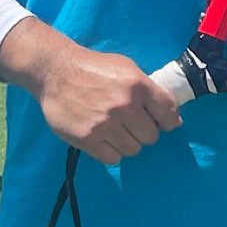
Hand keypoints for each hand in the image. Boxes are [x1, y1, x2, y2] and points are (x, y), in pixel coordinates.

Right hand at [0, 19, 181, 163]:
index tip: (160, 123)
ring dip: (126, 142)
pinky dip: (110, 151)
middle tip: (130, 123)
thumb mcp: (126, 68)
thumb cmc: (94, 68)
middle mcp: (124, 106)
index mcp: (138, 86)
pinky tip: (102, 137)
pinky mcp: (88, 139)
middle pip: (151, 137)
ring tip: (113, 129)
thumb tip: (172, 118)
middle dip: (143, 131)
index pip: (168, 114)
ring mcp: (106, 124)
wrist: (55, 71)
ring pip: (133, 150)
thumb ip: (149, 90)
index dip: (167, 121)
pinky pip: (112, 158)